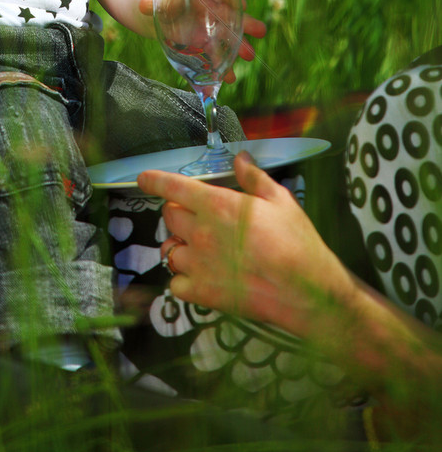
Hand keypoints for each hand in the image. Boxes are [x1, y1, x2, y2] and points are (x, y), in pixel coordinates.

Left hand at [137, 0, 265, 82]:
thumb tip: (143, 4)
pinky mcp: (207, 46)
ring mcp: (212, 29)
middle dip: (246, 23)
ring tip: (250, 57)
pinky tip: (227, 80)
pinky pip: (217, 57)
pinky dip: (221, 69)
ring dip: (240, 46)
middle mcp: (212, 10)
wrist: (162, 12)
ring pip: (230, 37)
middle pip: (232, 14)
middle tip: (260, 31)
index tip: (242, 4)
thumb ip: (152, 2)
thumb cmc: (164, 0)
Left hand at [137, 152, 355, 340]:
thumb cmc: (296, 243)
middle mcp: (201, 233)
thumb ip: (253, 177)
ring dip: (178, 246)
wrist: (307, 292)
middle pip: (169, 216)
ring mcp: (199, 264)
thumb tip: (240, 158)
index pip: (172, 187)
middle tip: (196, 217)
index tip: (144, 178)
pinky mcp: (203, 293)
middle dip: (178, 212)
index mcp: (217, 205)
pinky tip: (199, 276)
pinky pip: (175, 283)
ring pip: (169, 250)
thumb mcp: (279, 200)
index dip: (154, 180)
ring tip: (196, 248)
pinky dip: (182, 279)